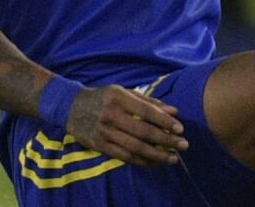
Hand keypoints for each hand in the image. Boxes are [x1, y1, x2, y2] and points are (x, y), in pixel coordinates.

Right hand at [65, 85, 188, 166]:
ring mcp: (104, 132)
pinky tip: (154, 162)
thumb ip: (149, 102)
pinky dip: (141, 161)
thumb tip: (174, 111)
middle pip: (143, 132)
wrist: (70, 107)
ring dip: (156, 155)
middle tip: (183, 145)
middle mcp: (111, 115)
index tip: (180, 129)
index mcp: (119, 98)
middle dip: (166, 140)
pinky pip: (123, 156)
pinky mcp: (99, 145)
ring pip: (134, 147)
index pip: (146, 112)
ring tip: (173, 158)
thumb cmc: (104, 97)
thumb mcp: (124, 92)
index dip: (164, 121)